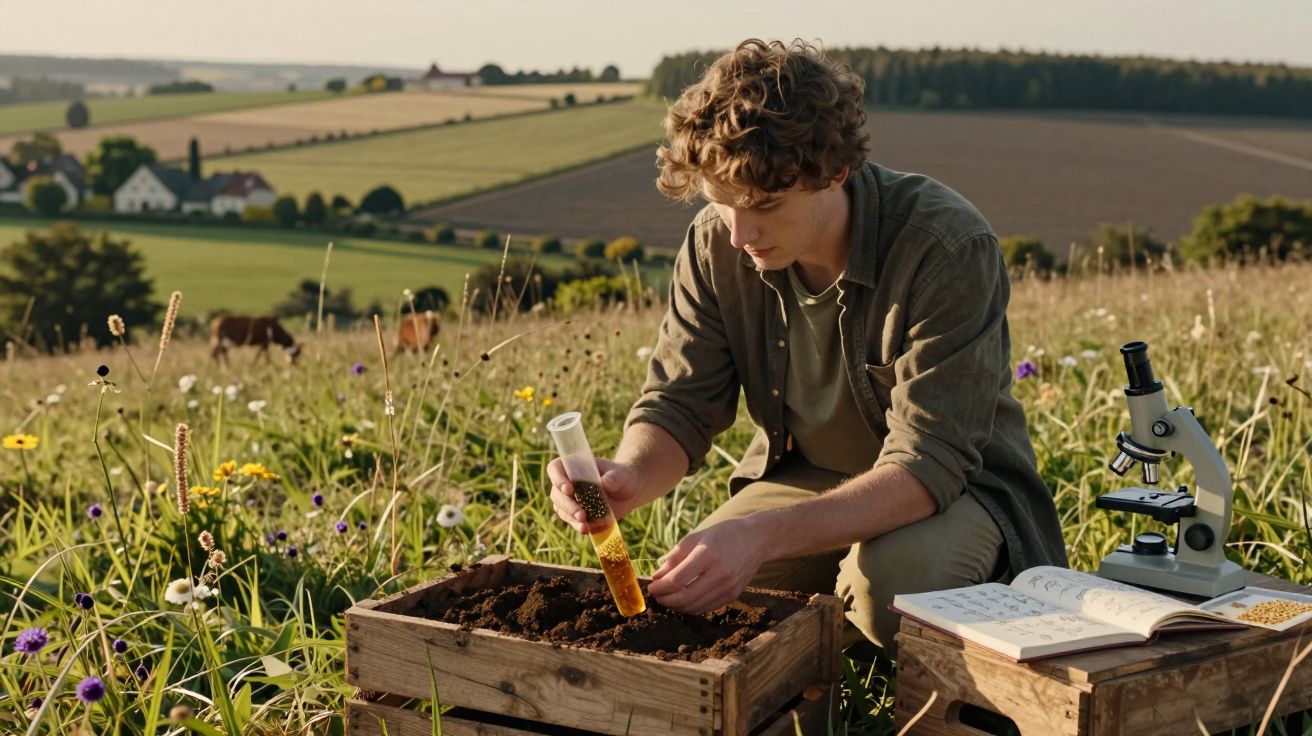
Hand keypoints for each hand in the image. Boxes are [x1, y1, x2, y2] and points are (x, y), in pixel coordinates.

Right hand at [547, 457, 640, 533]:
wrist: (629, 492)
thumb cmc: (623, 477)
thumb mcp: (621, 474)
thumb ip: (613, 478)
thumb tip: (604, 484)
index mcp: (574, 466)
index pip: (555, 468)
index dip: (557, 478)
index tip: (569, 489)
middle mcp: (568, 482)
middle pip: (556, 493)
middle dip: (567, 505)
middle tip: (581, 514)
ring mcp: (571, 499)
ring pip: (561, 509)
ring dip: (571, 517)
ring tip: (585, 525)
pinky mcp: (577, 514)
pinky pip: (571, 521)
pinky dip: (577, 526)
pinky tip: (586, 529)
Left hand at [647, 518, 766, 614]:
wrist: (756, 540)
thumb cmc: (722, 535)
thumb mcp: (695, 537)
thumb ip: (675, 557)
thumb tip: (657, 577)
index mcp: (708, 555)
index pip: (677, 579)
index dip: (660, 587)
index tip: (652, 586)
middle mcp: (719, 573)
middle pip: (685, 597)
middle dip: (665, 600)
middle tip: (657, 595)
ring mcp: (728, 587)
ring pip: (694, 607)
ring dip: (676, 606)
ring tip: (668, 598)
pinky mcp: (733, 595)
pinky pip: (706, 608)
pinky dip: (691, 608)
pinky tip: (684, 600)